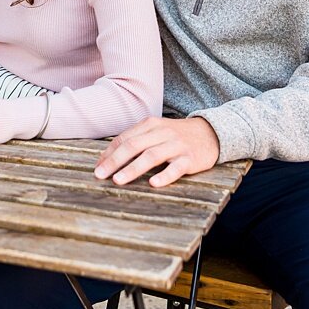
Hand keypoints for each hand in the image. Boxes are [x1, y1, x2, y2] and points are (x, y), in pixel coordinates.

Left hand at [94, 116, 219, 187]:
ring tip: (118, 180)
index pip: (124, 138)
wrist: (211, 133)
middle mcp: (162, 133)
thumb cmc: (176, 136)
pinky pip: (176, 167)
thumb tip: (109, 157)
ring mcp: (176, 145)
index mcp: (150, 125)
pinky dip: (164, 176)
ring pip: (151, 156)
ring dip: (132, 168)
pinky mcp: (191, 159)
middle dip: (114, 161)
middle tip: (100, 175)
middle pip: (133, 146)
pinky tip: (153, 184)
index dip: (109, 153)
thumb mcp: (156, 131)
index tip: (97, 167)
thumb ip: (136, 140)